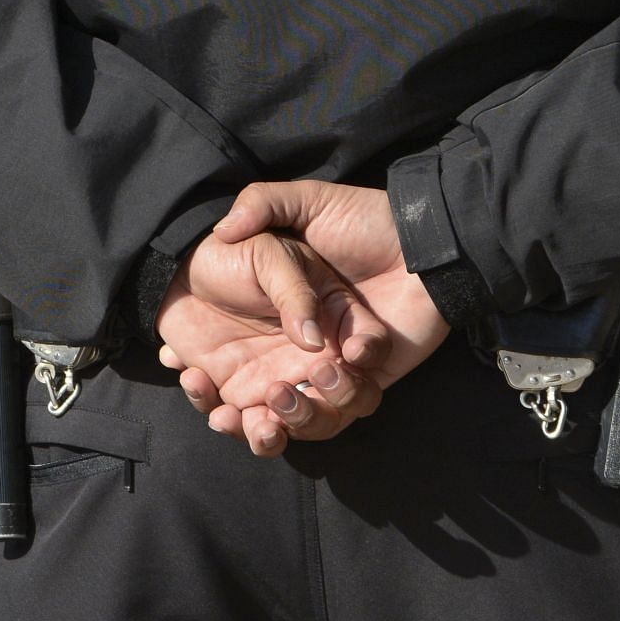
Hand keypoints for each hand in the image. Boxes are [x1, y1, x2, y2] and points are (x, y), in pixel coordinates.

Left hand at [155, 226, 391, 454]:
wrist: (183, 265)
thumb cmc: (238, 255)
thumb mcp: (271, 258)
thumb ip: (295, 294)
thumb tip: (312, 340)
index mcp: (333, 322)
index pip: (366, 357)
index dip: (358, 374)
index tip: (325, 368)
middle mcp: (312, 361)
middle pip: (336, 411)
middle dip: (312, 415)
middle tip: (277, 392)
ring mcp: (276, 382)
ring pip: (289, 430)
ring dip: (267, 436)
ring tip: (232, 417)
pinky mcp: (236, 393)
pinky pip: (236, 421)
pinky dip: (215, 412)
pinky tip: (194, 376)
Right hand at [160, 181, 451, 453]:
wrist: (425, 235)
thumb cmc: (364, 217)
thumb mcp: (305, 200)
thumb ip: (261, 204)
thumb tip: (221, 232)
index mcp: (282, 317)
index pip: (236, 362)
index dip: (209, 381)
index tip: (193, 377)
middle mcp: (305, 347)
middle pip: (266, 402)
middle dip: (247, 420)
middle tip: (231, 412)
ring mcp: (340, 363)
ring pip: (308, 415)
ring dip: (292, 417)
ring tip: (280, 395)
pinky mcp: (374, 374)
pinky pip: (350, 407)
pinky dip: (336, 402)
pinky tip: (327, 368)